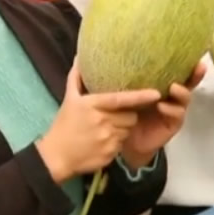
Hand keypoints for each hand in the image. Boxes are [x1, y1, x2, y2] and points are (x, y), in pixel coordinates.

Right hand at [36, 60, 160, 182]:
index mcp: (94, 105)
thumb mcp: (69, 100)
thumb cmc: (63, 125)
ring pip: (128, 130)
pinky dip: (117, 142)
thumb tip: (78, 58)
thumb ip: (76, 78)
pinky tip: (103, 141)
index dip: (141, 96)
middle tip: (116, 115)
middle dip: (128, 115)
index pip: (122, 99)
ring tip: (107, 128)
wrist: (56, 156)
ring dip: (123, 128)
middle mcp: (103, 122)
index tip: (157, 93)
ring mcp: (108, 139)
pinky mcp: (110, 154)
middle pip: (130, 116)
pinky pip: (122, 144)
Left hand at [120, 62, 206, 169]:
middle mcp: (171, 95)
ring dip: (181, 92)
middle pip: (188, 82)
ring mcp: (174, 109)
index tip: (194, 54)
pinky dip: (171, 109)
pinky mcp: (173, 123)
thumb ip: (131, 80)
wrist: (126, 138)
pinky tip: (161, 106)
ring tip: (173, 87)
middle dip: (195, 74)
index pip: (176, 70)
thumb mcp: (128, 92)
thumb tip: (126, 58)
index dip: (185, 62)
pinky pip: (177, 115)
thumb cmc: (126, 110)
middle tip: (198, 67)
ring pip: (185, 97)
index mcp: (161, 84)